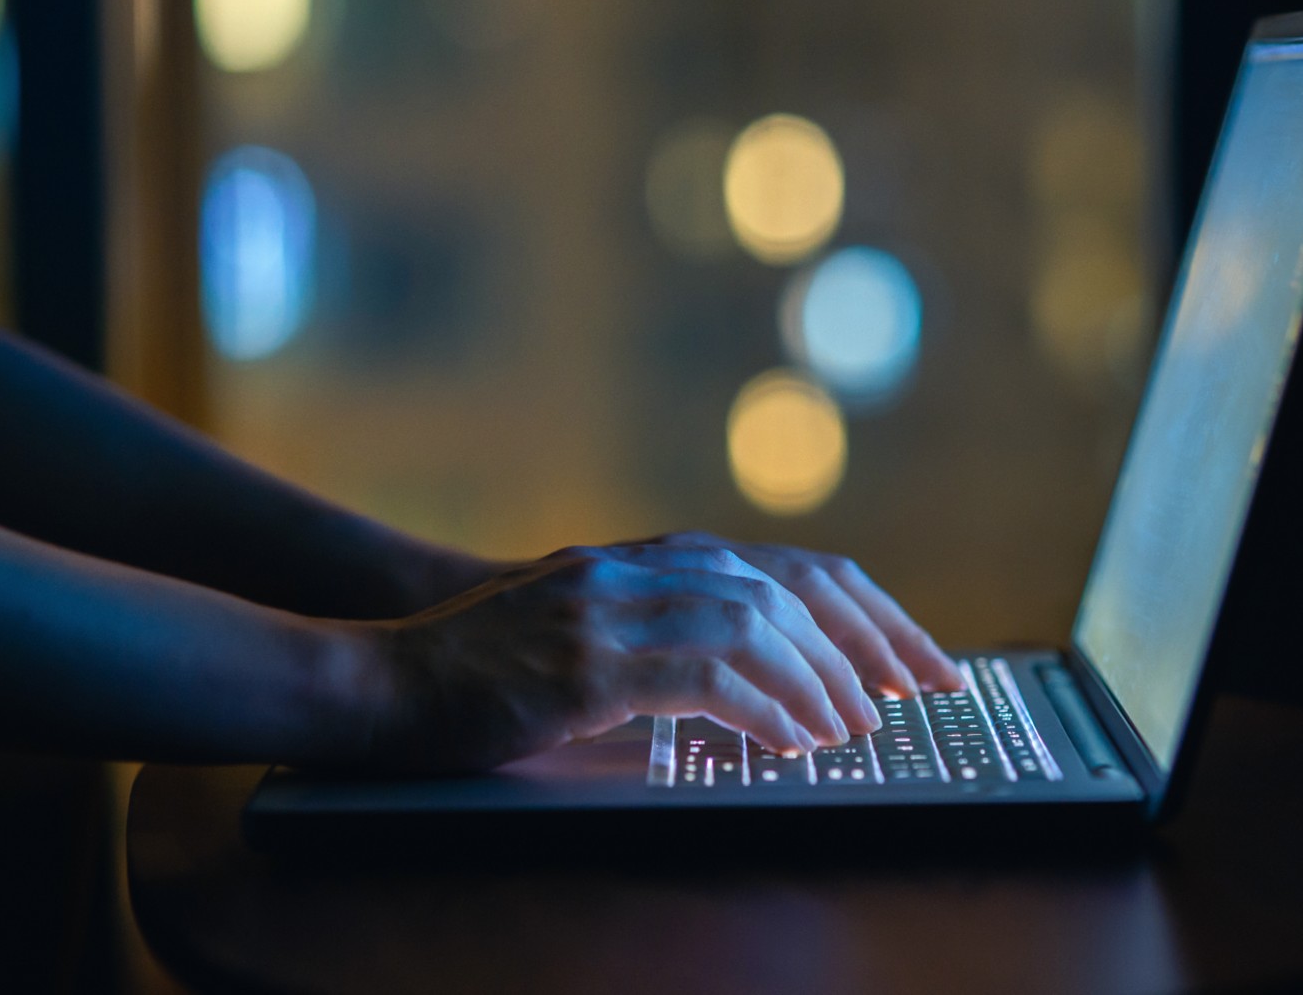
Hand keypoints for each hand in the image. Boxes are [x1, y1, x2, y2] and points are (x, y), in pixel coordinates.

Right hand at [346, 542, 886, 772]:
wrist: (379, 677)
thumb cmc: (484, 666)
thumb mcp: (586, 628)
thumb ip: (664, 629)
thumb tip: (760, 676)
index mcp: (645, 560)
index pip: (785, 569)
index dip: (864, 611)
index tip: (918, 659)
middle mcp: (637, 569)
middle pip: (787, 588)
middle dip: (869, 641)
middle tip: (923, 690)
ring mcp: (610, 609)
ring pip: (755, 624)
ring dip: (820, 680)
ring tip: (857, 728)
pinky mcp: (584, 664)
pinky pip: (703, 676)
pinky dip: (765, 708)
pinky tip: (794, 741)